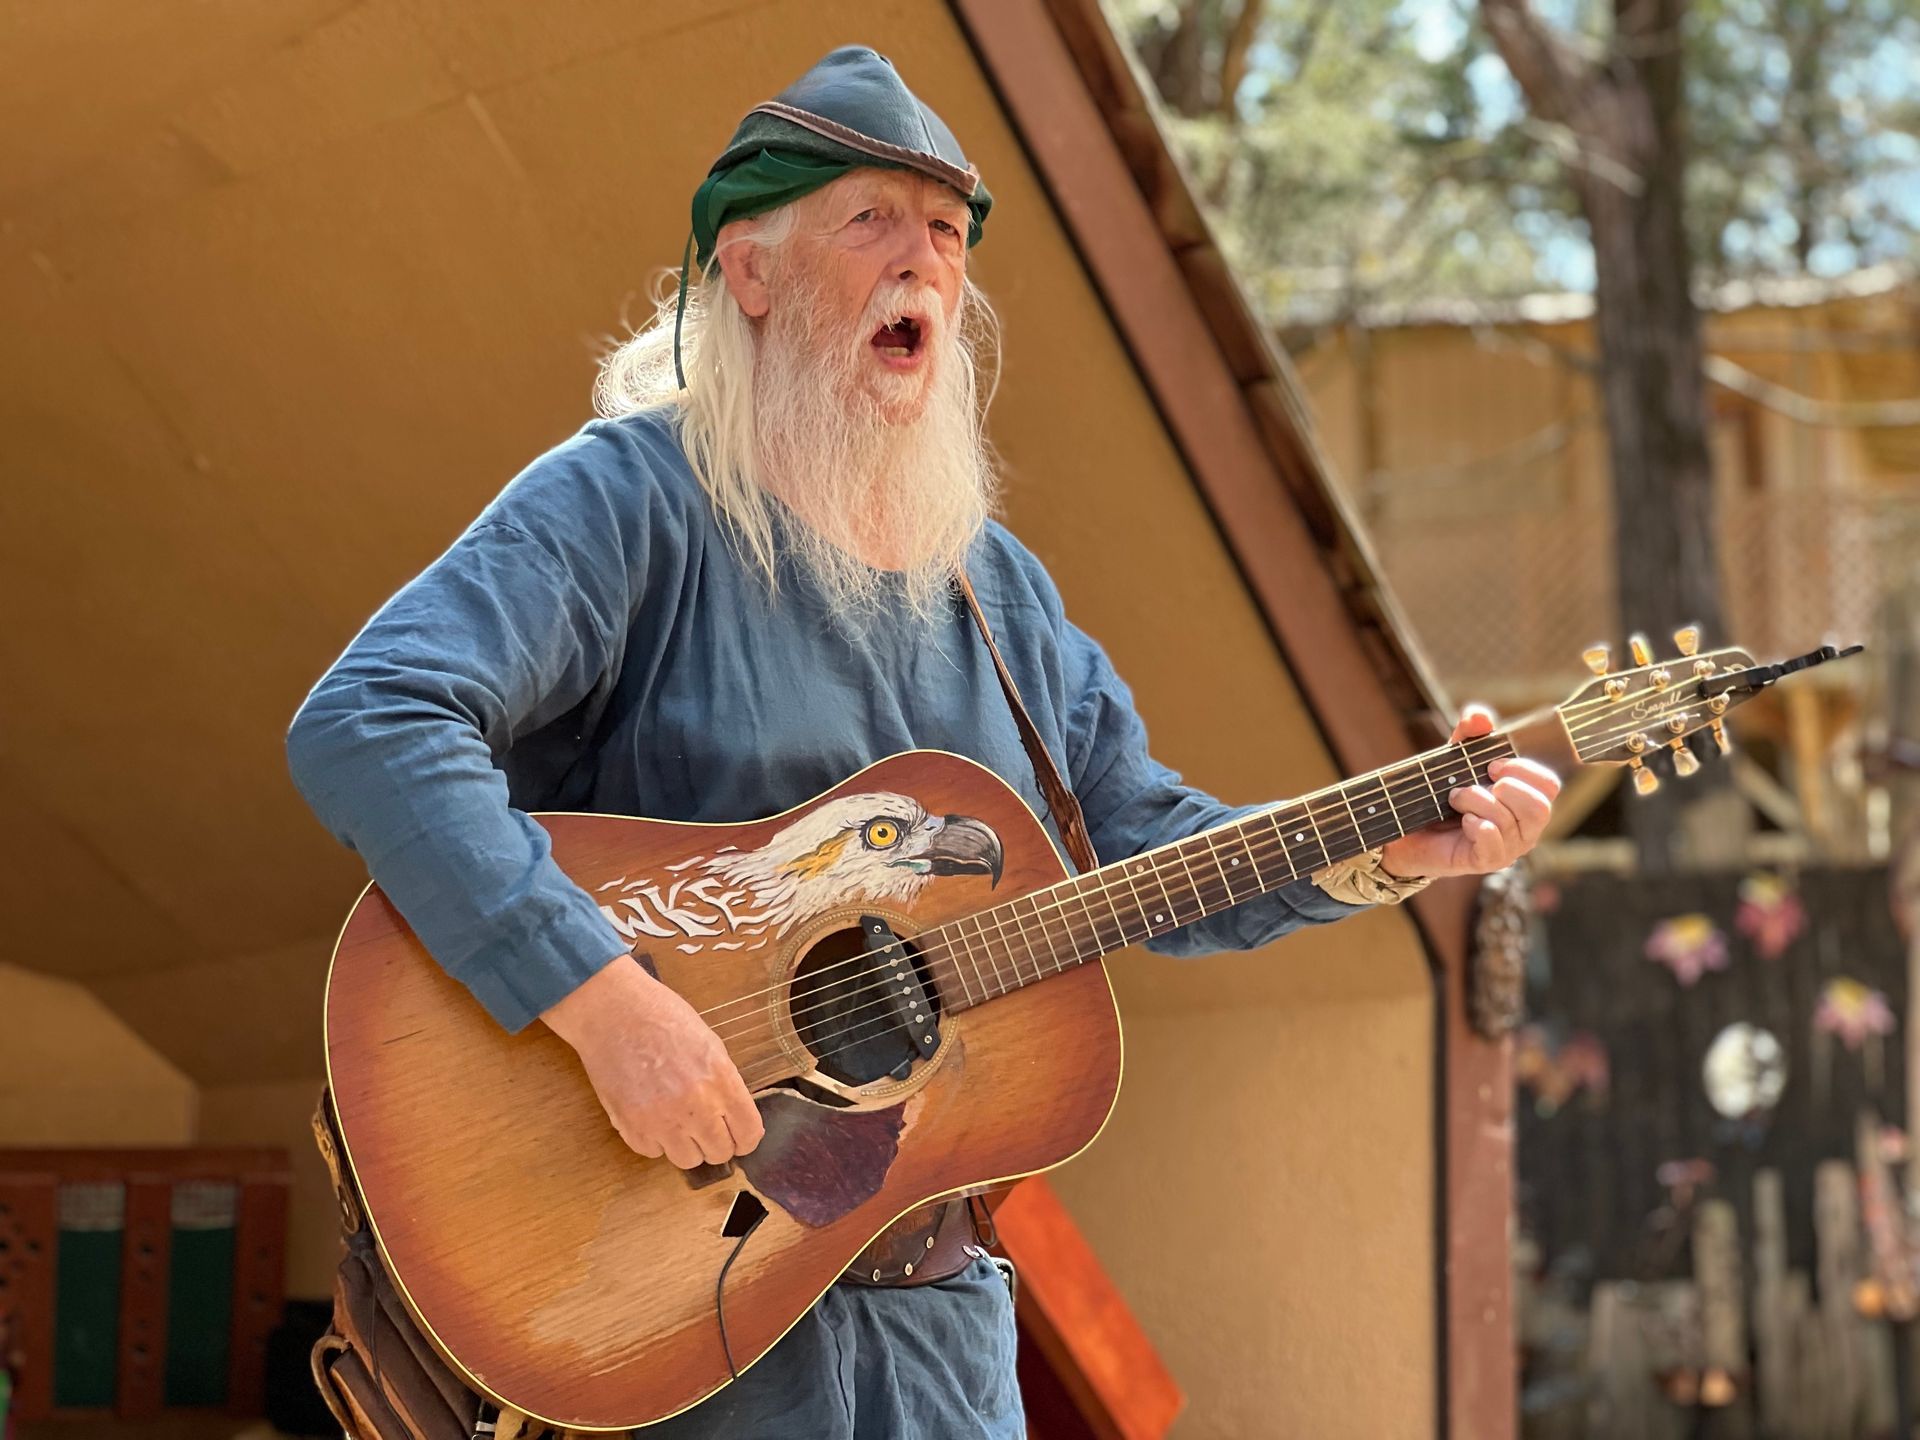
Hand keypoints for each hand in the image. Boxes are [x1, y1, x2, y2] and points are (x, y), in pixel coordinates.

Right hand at [541, 956, 764, 1169]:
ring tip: (677, 1120)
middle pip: (719, 1152)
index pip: (748, 1133)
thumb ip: (725, 1083)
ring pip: (687, 1160)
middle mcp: (695, 1105)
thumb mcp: (710, 1044)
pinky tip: (651, 1115)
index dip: (746, 1139)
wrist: (613, 1011)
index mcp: (721, 1080)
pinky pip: (652, 1152)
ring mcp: (661, 1120)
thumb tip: (735, 1117)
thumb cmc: (662, 1018)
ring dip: (686, 1145)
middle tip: (707, 1128)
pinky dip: (654, 1140)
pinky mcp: (631, 1127)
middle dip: (716, 1143)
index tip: (740, 1137)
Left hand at [1379, 704, 1559, 880]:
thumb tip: (1479, 716)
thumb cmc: (1441, 794)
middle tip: (1475, 783)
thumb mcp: (1455, 758)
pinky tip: (1462, 820)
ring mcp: (1508, 848)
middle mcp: (1524, 827)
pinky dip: (1476, 825)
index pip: (1549, 785)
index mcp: (1526, 800)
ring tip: (1455, 799)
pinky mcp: (1486, 862)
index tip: (1491, 764)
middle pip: (1540, 807)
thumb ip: (1469, 734)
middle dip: (1505, 788)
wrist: (1408, 828)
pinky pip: (1493, 844)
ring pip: (1509, 822)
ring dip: (1477, 801)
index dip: (1523, 769)